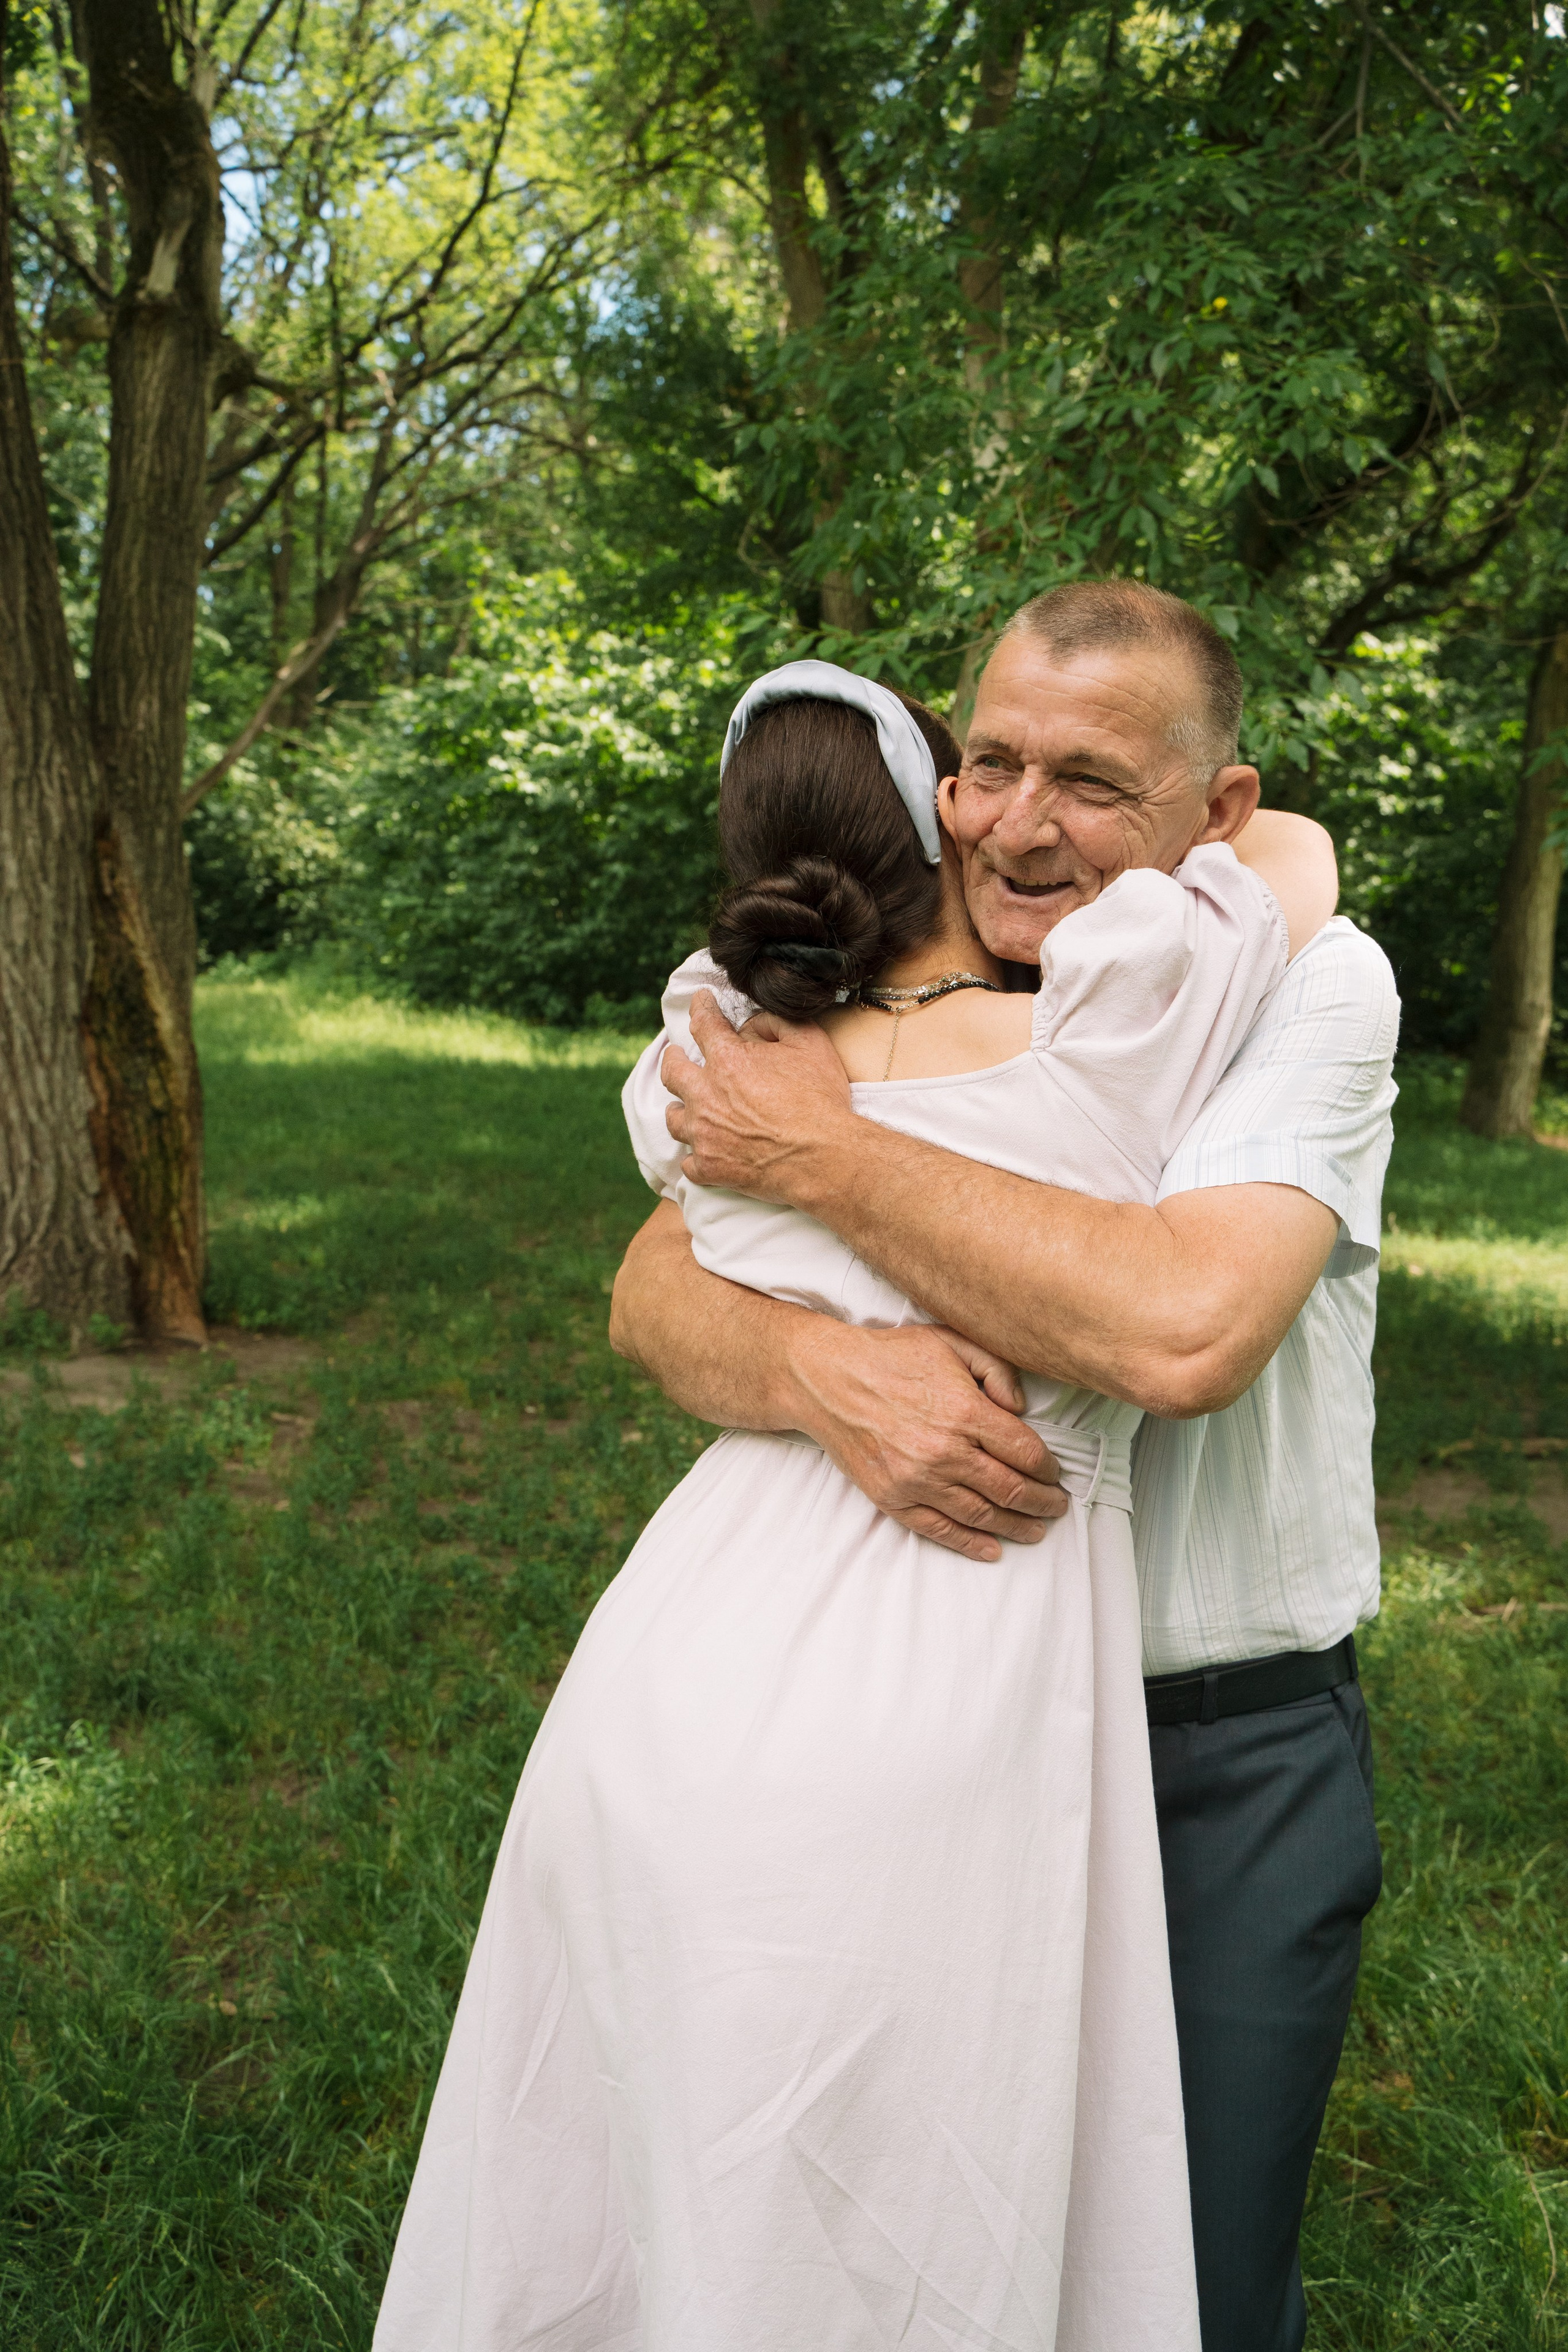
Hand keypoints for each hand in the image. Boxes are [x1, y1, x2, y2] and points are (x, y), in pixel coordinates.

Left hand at [661, 991, 854, 1201]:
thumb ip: (776, 1022)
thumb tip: (751, 1024)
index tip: (701, 1001)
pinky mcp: (710, 1168)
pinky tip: (703, 1152)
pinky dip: (695, 1156)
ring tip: (686, 1108)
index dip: (701, 1007)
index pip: (704, 1024)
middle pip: (672, 1072)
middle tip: (675, 1055)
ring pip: (675, 1119)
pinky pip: (689, 1162)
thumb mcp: (810, 1043)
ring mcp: (705, 1135)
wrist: (824, 1158)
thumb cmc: (820, 1100)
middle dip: (673, 1059)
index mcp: (728, 1061)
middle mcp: (706, 1096)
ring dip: (680, 1109)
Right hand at [788, 1317, 1067, 1561]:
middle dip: (1042, 1502)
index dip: (1048, 1467)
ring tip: (1035, 1530)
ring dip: (1015, 1526)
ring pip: (981, 1514)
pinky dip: (970, 1543)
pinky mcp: (893, 1497)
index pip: (1025, 1451)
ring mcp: (917, 1479)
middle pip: (1010, 1489)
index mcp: (965, 1411)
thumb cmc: (891, 1356)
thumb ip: (996, 1369)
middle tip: (1056, 1506)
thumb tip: (1021, 1408)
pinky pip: (939, 1529)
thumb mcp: (951, 1341)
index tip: (1055, 1473)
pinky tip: (991, 1549)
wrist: (827, 1379)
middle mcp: (945, 1451)